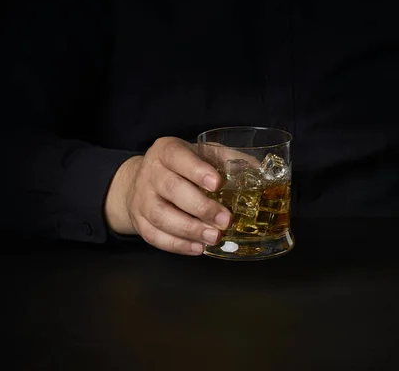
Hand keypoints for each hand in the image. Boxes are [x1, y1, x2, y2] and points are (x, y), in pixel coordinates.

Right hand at [104, 137, 231, 254]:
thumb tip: (259, 171)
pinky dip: (177, 245)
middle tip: (225, 219)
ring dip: (190, 229)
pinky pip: (155, 236)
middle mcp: (150, 173)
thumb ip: (227, 159)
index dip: (197, 170)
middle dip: (201, 207)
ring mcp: (141, 198)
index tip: (217, 183)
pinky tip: (198, 248)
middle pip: (171, 189)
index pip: (178, 156)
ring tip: (214, 237)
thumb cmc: (180, 166)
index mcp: (166, 151)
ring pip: (161, 216)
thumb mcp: (200, 153)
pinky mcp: (139, 222)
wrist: (140, 180)